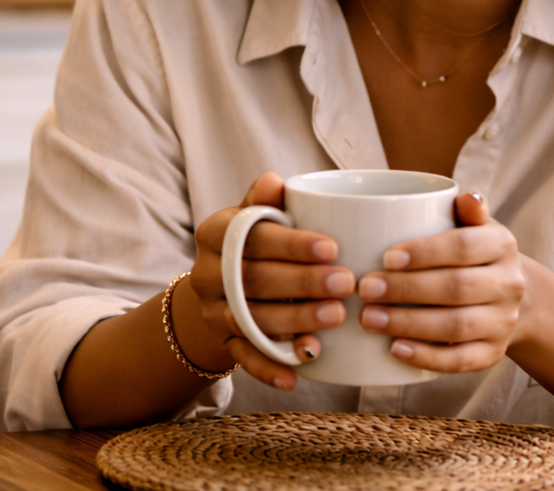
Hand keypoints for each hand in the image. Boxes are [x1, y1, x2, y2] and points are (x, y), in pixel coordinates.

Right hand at [187, 173, 356, 389]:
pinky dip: (270, 368)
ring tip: (338, 316)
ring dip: (296, 322)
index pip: (252, 237)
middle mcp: (207, 273)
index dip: (292, 243)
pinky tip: (300, 371)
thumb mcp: (258, 214)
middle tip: (347, 283)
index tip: (333, 247)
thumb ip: (267, 200)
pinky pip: (244, 359)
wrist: (221, 282)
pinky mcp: (221, 343)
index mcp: (214, 234)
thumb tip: (275, 181)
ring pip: (252, 321)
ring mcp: (212, 312)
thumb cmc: (257, 239)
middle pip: (254, 281)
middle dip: (303, 283)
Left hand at [356, 191, 526, 372]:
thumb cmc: (475, 254)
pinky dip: (427, 357)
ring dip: (409, 324)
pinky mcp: (493, 353)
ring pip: (456, 326)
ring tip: (369, 319)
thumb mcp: (475, 226)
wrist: (508, 296)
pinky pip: (461, 361)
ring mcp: (503, 321)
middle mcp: (509, 284)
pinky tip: (395, 349)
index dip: (426, 252)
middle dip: (407, 289)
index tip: (386, 256)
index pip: (465, 246)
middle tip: (366, 288)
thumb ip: (466, 210)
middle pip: (457, 288)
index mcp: (502, 245)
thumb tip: (466, 197)